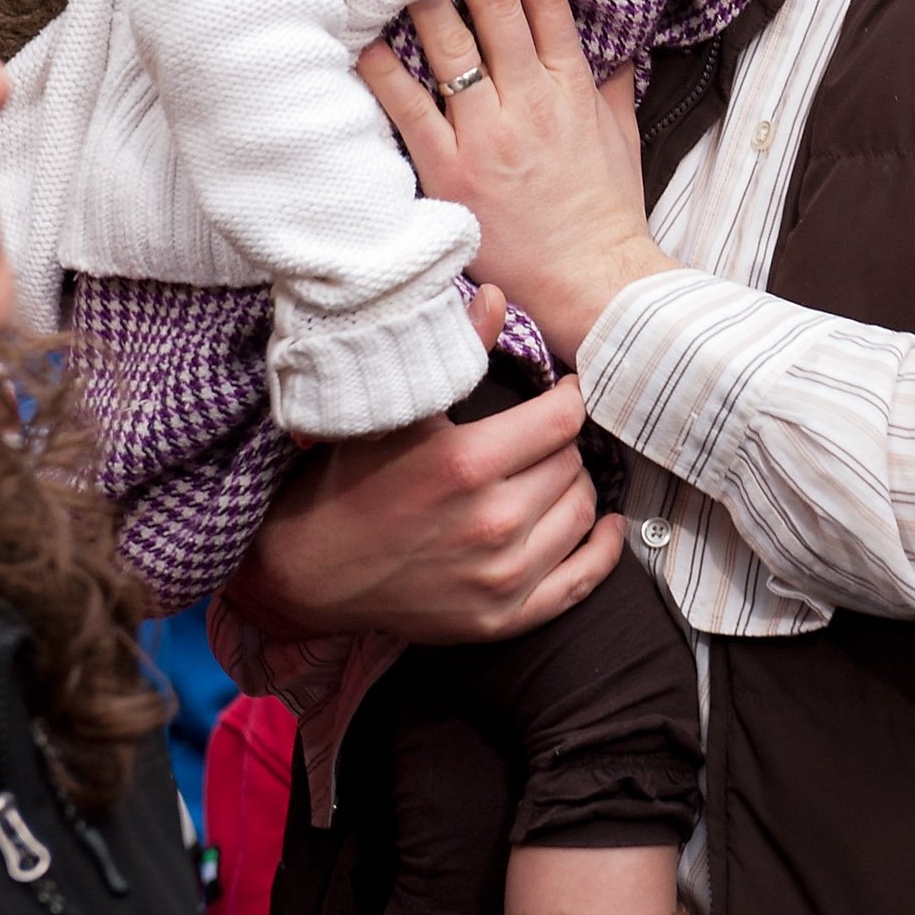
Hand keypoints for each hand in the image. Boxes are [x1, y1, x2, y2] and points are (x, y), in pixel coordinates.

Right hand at [227, 374, 623, 643]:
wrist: (310, 571)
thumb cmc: (353, 481)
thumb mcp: (396, 412)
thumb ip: (455, 351)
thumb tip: (499, 295)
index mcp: (467, 462)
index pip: (563, 417)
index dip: (567, 396)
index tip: (560, 390)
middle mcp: (492, 523)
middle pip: (573, 463)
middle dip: (560, 444)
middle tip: (540, 437)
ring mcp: (501, 578)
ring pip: (583, 512)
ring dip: (574, 488)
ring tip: (549, 474)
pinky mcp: (503, 619)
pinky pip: (582, 581)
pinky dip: (603, 550)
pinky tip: (605, 526)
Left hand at [357, 0, 670, 360]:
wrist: (593, 280)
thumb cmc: (605, 213)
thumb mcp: (623, 138)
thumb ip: (616, 86)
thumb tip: (622, 48)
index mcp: (572, 87)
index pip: (548, 0)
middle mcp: (529, 100)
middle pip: (495, 7)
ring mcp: (487, 134)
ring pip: (449, 46)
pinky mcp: (450, 171)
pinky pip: (408, 109)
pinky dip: (384, 72)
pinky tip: (363, 43)